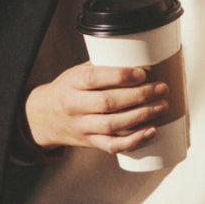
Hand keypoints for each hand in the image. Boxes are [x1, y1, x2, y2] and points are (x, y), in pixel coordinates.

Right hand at [24, 63, 168, 155]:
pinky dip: (134, 140)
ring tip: (161, 106)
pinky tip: (151, 131)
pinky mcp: (90, 142)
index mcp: (72, 83)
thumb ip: (101, 67)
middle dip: (140, 96)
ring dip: (142, 116)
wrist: (43, 117)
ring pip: (113, 125)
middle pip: (109, 103)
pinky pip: (112, 145)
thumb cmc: (67, 90)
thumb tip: (138, 58)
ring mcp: (82, 127)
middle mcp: (74, 106)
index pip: (95, 78)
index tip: (142, 72)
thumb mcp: (76, 73)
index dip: (121, 76)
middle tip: (161, 89)